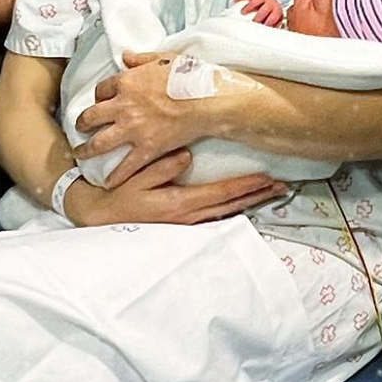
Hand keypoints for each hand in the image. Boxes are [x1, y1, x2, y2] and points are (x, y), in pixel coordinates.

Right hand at [64, 150, 285, 226]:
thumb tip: (187, 156)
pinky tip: (243, 204)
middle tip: (281, 186)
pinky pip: (216, 217)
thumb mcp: (136, 178)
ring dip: (249, 202)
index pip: (222, 193)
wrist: (100, 220)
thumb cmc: (117, 198)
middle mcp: (188, 217)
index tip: (268, 178)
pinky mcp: (184, 225)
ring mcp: (187, 224)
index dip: (247, 185)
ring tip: (269, 193)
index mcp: (179, 204)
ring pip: (227, 213)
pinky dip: (233, 209)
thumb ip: (162, 166)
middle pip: (232, 205)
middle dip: (257, 195)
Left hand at [74, 49, 207, 181]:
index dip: (100, 96)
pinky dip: (115, 176)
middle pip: (91, 116)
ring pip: (99, 143)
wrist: (208, 101)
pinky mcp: (147, 148)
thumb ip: (142, 58)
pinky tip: (107, 182)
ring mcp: (134, 129)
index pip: (102, 90)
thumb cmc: (190, 76)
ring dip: (87, 150)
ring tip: (80, 154)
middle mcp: (124, 106)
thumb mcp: (164, 58)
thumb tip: (126, 56)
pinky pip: (126, 165)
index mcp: (127, 82)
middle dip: (83, 123)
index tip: (101, 102)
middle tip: (80, 128)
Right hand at [233, 0, 284, 26]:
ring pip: (256, 1)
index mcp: (277, 12)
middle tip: (253, 23)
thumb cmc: (270, 17)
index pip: (273, 17)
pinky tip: (235, 0)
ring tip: (243, 12)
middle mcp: (271, 3)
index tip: (261, 29)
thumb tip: (265, 39)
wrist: (271, 3)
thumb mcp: (273, 23)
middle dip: (258, 17)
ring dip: (249, 6)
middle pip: (265, 9)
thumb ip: (270, 30)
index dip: (268, 23)